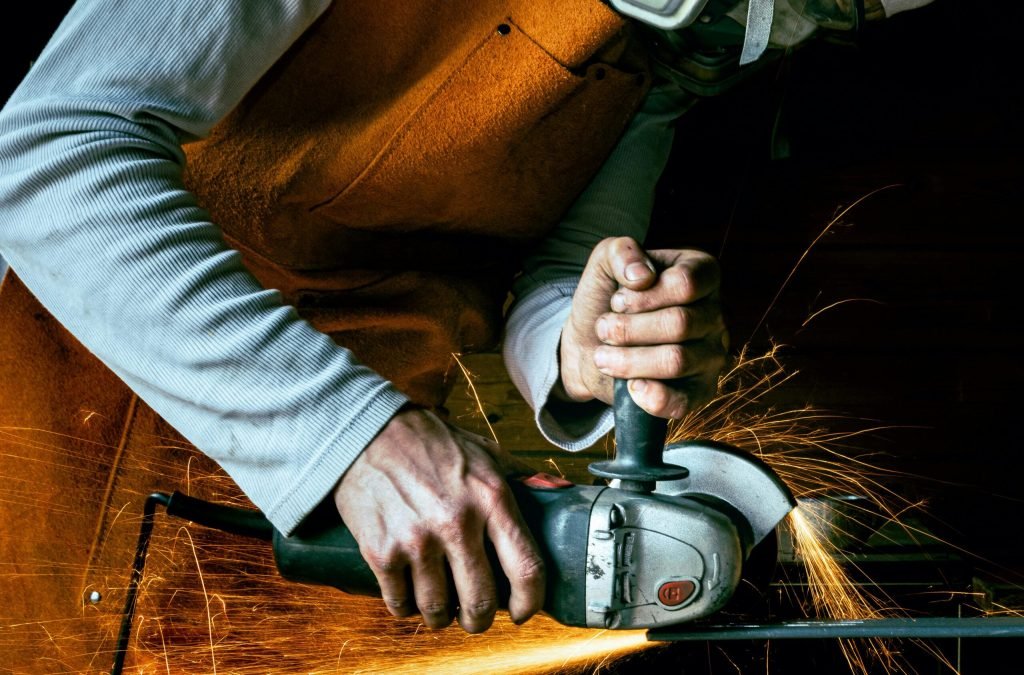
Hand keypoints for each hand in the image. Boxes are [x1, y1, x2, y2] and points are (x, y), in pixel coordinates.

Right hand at [333, 408, 544, 632]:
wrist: (369, 432)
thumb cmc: (434, 443)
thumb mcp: (486, 452)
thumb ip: (519, 477)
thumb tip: (557, 491)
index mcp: (492, 499)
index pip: (526, 569)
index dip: (529, 602)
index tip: (522, 611)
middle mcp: (457, 523)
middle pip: (481, 602)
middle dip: (479, 619)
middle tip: (475, 616)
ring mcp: (417, 540)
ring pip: (437, 610)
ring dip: (441, 616)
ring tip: (440, 607)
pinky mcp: (381, 551)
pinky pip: (399, 603)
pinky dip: (406, 607)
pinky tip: (409, 596)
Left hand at [559, 236, 727, 417]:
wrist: (590, 344)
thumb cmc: (607, 300)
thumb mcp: (604, 263)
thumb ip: (620, 252)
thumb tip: (642, 275)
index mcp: (703, 275)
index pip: (686, 283)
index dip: (643, 296)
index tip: (618, 300)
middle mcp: (716, 315)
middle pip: (680, 323)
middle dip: (628, 328)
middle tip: (603, 328)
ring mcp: (712, 355)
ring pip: (677, 360)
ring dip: (628, 360)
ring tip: (604, 356)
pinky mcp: (699, 392)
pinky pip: (685, 402)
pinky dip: (653, 398)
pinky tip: (631, 387)